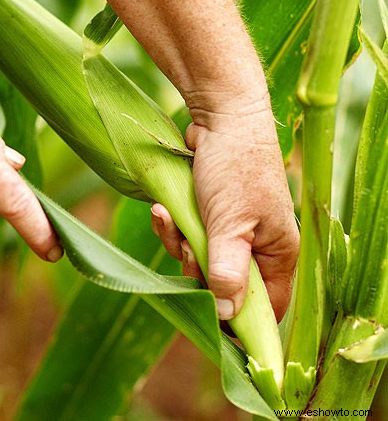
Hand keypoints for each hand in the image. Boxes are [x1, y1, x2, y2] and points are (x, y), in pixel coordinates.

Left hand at [152, 108, 298, 321]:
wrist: (218, 119)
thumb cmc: (236, 167)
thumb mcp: (232, 221)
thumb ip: (228, 269)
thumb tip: (228, 313)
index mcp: (275, 253)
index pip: (264, 307)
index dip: (238, 318)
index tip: (208, 318)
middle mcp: (253, 246)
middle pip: (222, 287)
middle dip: (198, 270)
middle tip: (190, 247)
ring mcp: (225, 230)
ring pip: (196, 261)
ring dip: (177, 242)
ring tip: (170, 216)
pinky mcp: (203, 215)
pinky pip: (182, 236)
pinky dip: (170, 225)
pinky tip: (161, 208)